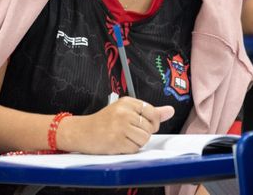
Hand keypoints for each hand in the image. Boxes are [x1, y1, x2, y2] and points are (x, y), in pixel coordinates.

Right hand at [59, 97, 174, 153]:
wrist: (82, 132)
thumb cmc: (104, 122)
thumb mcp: (125, 111)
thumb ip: (149, 112)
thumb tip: (170, 110)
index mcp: (127, 102)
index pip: (152, 112)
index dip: (151, 122)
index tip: (143, 124)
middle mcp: (124, 112)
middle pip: (149, 128)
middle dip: (142, 133)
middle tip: (129, 132)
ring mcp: (120, 126)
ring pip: (144, 139)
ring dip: (136, 142)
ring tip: (123, 137)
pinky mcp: (117, 140)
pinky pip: (134, 148)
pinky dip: (129, 149)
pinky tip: (119, 143)